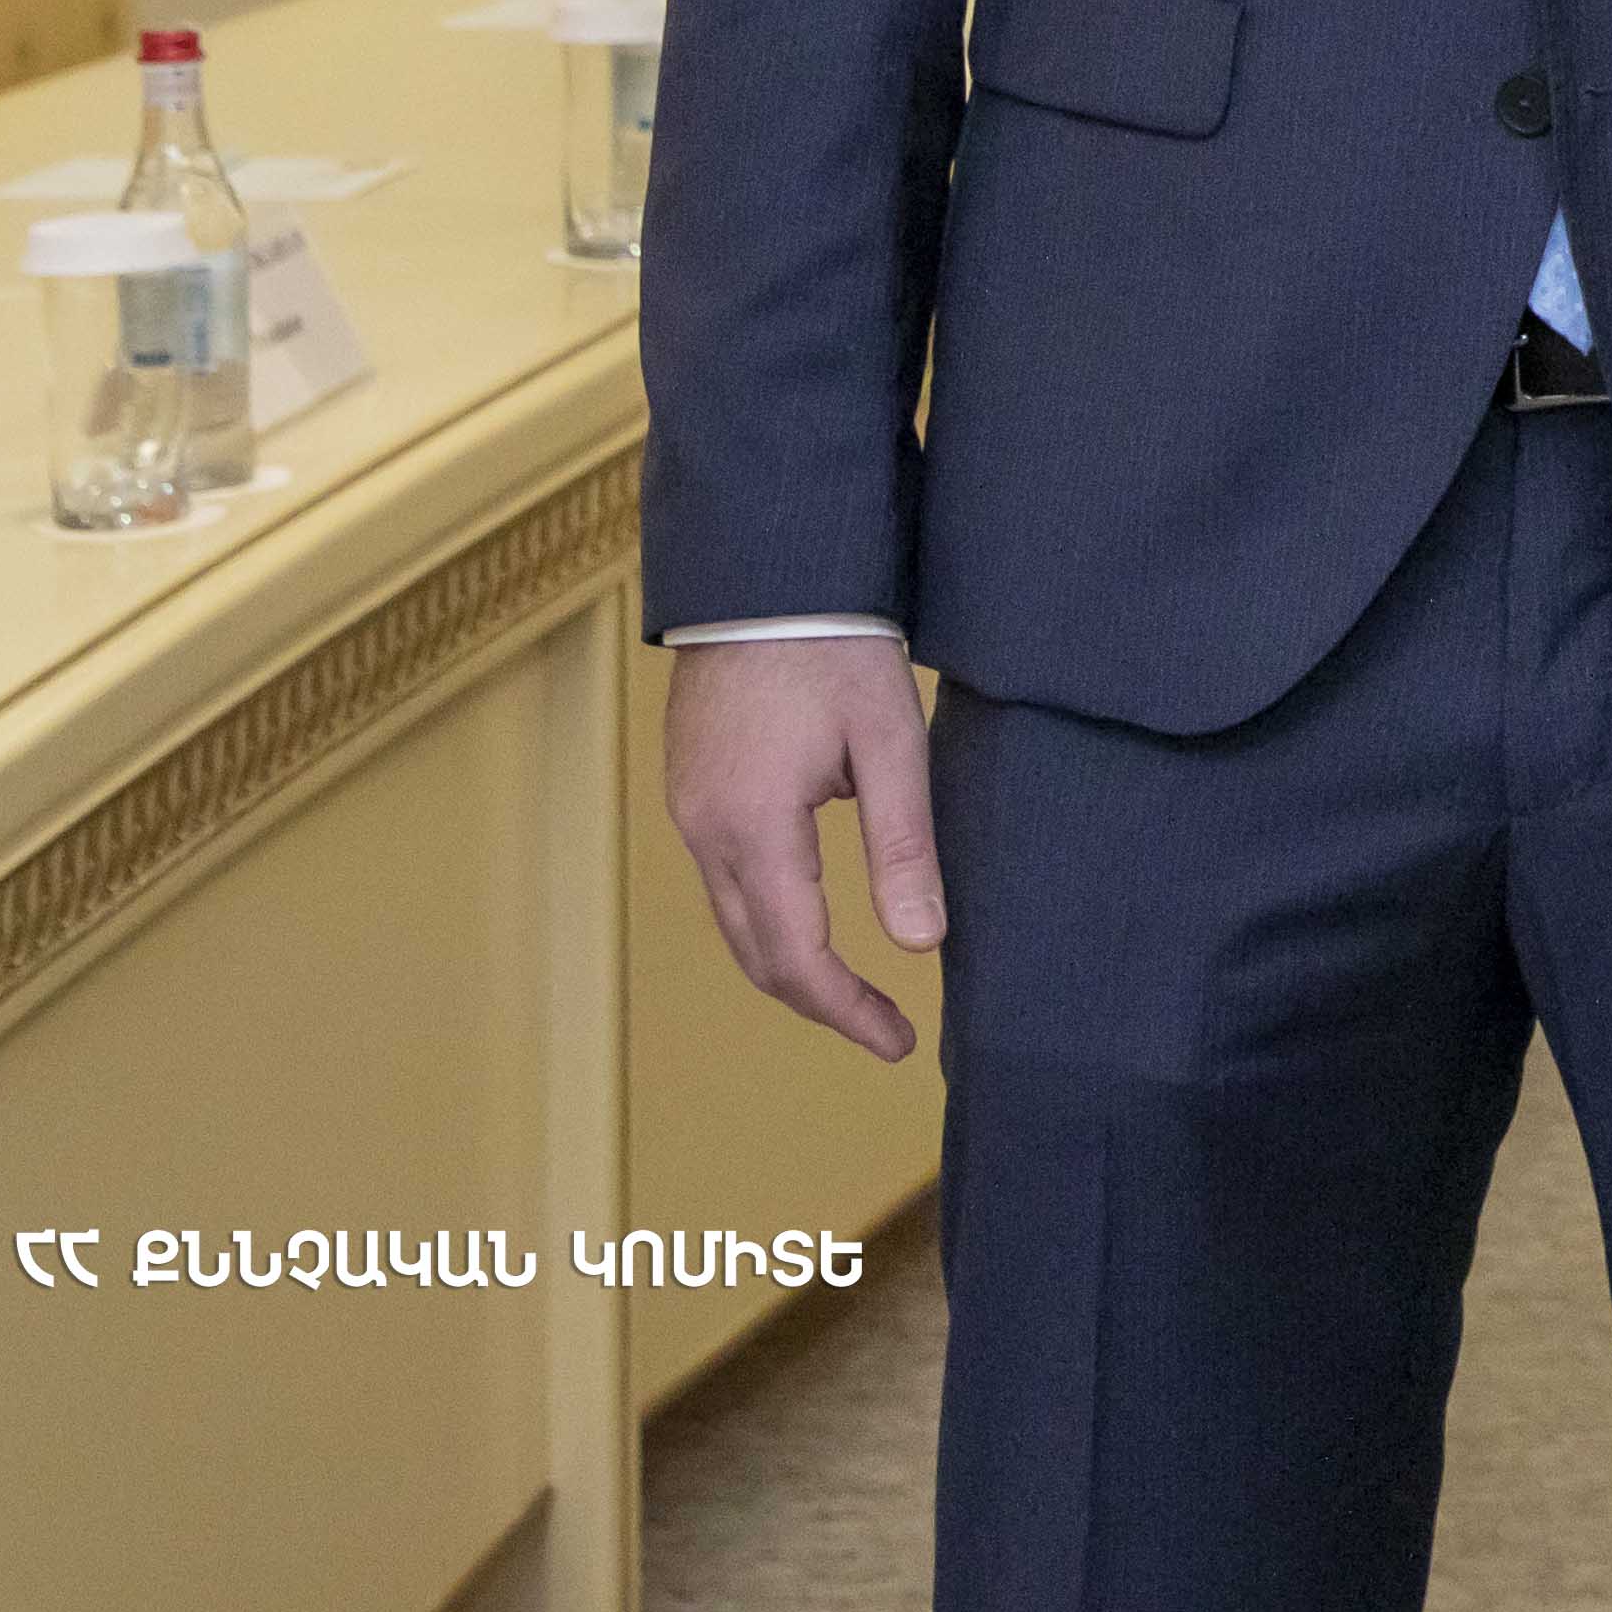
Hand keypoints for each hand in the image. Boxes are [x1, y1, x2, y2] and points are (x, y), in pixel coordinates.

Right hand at [664, 635, 946, 1060]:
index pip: (798, 958)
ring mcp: (689, 809)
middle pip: (756, 954)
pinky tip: (815, 919)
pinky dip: (768, 918)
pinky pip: (723, 879)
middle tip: (887, 1029)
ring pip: (734, 921)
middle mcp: (705, 830)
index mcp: (754, 827)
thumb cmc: (836, 644)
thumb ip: (903, 847)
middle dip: (821, 1002)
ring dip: (790, 965)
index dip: (849, 1011)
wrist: (765, 569)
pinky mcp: (691, 786)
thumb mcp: (889, 742)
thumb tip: (923, 946)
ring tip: (856, 991)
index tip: (901, 1042)